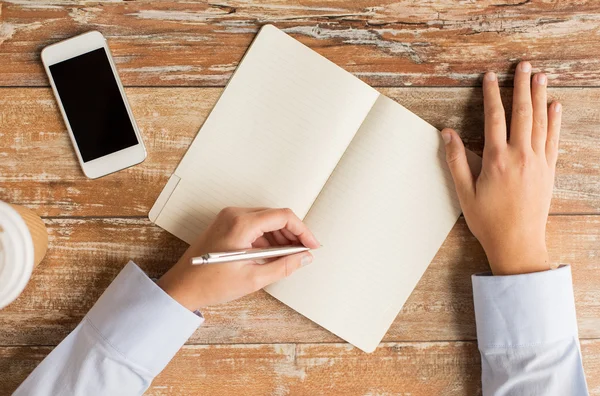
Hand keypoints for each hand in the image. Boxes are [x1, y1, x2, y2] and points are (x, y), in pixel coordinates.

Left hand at [157, 207, 319, 310]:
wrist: (182, 287)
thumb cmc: (211, 283)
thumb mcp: (254, 278)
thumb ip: (283, 265)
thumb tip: (304, 257)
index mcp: (242, 223)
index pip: (283, 216)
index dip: (302, 231)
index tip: (312, 245)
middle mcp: (235, 214)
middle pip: (275, 216)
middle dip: (293, 234)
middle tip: (303, 254)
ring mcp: (229, 217)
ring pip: (266, 220)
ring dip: (280, 237)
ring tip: (288, 258)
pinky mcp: (226, 224)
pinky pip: (254, 225)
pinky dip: (267, 238)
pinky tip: (272, 255)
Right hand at [442, 61, 561, 274]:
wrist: (518, 242)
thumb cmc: (488, 221)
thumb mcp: (464, 192)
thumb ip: (456, 160)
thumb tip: (447, 134)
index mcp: (497, 159)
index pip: (495, 118)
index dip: (491, 94)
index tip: (490, 77)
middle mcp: (521, 156)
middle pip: (522, 112)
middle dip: (521, 86)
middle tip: (523, 66)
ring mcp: (538, 162)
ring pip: (541, 122)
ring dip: (540, 97)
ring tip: (541, 77)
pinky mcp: (549, 171)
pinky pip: (554, 139)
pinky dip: (555, 121)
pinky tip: (555, 106)